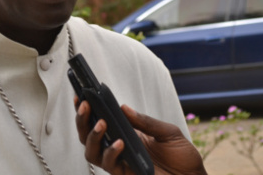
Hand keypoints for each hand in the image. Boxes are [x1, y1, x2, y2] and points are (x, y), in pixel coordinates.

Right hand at [74, 98, 206, 174]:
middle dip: (82, 120)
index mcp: (125, 133)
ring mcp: (120, 162)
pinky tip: (120, 143)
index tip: (80, 96)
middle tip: (85, 105)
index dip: (86, 111)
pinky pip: (110, 165)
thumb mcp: (167, 132)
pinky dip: (111, 153)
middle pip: (87, 136)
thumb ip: (144, 121)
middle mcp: (118, 147)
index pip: (99, 121)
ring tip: (102, 123)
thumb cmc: (182, 155)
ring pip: (92, 152)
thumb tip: (122, 107)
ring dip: (93, 136)